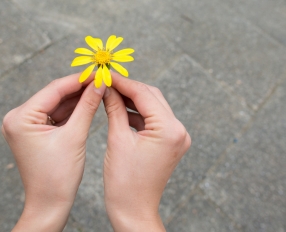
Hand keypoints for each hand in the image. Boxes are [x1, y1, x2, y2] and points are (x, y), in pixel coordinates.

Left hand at [1, 73, 105, 231]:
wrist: (50, 204)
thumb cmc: (58, 177)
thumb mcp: (75, 136)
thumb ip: (87, 106)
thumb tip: (100, 83)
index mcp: (20, 118)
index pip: (54, 89)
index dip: (79, 79)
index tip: (99, 71)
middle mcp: (18, 118)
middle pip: (55, 94)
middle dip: (80, 88)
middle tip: (103, 78)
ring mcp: (25, 125)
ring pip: (57, 103)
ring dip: (78, 98)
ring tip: (100, 88)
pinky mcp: (35, 132)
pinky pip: (56, 114)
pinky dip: (73, 110)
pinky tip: (90, 102)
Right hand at [102, 73, 190, 231]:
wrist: (134, 210)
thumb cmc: (124, 182)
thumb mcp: (117, 140)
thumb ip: (114, 108)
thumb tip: (106, 87)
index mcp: (170, 129)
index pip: (145, 94)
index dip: (123, 82)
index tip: (106, 74)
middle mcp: (179, 130)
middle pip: (152, 97)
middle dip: (129, 89)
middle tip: (107, 82)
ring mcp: (178, 137)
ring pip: (154, 107)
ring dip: (133, 100)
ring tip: (110, 94)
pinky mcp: (171, 142)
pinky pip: (155, 120)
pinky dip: (139, 114)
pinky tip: (120, 109)